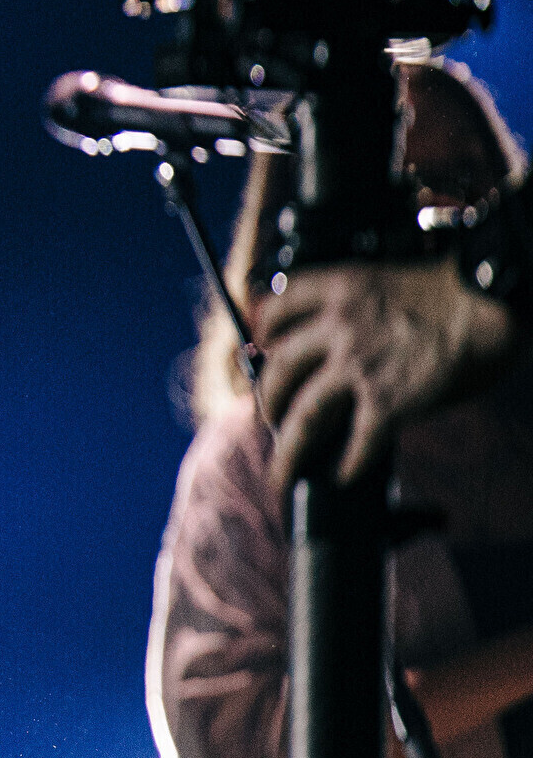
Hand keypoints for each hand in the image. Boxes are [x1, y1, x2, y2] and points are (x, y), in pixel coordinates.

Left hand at [261, 258, 516, 484]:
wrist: (496, 298)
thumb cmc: (458, 289)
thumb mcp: (389, 282)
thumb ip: (358, 310)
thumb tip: (344, 348)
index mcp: (337, 289)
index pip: (275, 307)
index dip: (263, 331)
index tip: (262, 346)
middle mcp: (337, 326)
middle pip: (277, 370)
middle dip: (266, 401)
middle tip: (269, 417)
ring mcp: (358, 365)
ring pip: (301, 415)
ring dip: (288, 449)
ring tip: (284, 468)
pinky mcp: (388, 401)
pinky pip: (357, 442)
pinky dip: (348, 464)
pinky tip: (343, 475)